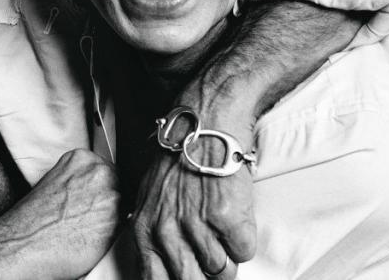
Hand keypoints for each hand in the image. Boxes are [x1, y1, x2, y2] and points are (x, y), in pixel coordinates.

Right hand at [0, 149, 121, 279]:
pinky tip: (93, 238)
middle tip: (91, 217)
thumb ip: (81, 179)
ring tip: (89, 229)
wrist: (20, 245)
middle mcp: (99, 171)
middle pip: (121, 184)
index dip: (103, 189)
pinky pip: (124, 226)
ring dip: (113, 217)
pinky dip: (114, 233)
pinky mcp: (115, 221)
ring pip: (125, 205)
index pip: (108, 169)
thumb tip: (96, 190)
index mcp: (82, 158)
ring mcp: (110, 194)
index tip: (96, 200)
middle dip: (110, 201)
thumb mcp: (57, 183)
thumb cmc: (33, 221)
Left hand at [132, 92, 255, 279]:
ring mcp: (196, 224)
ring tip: (222, 230)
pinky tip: (235, 216)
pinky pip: (243, 251)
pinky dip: (244, 239)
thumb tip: (165, 269)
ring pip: (222, 271)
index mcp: (144, 229)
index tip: (192, 277)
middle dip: (205, 277)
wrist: (205, 124)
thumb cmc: (179, 158)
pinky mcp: (226, 217)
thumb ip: (154, 234)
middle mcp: (167, 230)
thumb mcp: (151, 198)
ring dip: (227, 257)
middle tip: (212, 262)